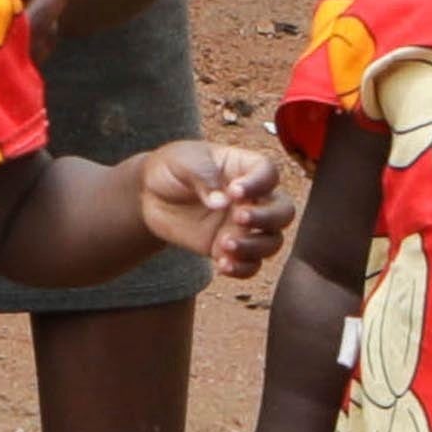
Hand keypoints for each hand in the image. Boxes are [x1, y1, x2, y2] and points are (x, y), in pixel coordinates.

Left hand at [126, 138, 289, 279]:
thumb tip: (221, 202)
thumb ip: (202, 178)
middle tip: (238, 218)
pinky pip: (250, 265)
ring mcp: (244, 226)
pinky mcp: (230, 247)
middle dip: (267, 218)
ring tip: (225, 245)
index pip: (268, 173)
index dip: (259, 184)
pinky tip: (222, 265)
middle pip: (283, 211)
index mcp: (244, 168)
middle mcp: (253, 198)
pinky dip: (242, 268)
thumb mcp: (181, 162)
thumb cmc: (171, 168)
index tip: (234, 191)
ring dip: (254, 247)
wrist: (148, 195)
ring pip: (272, 242)